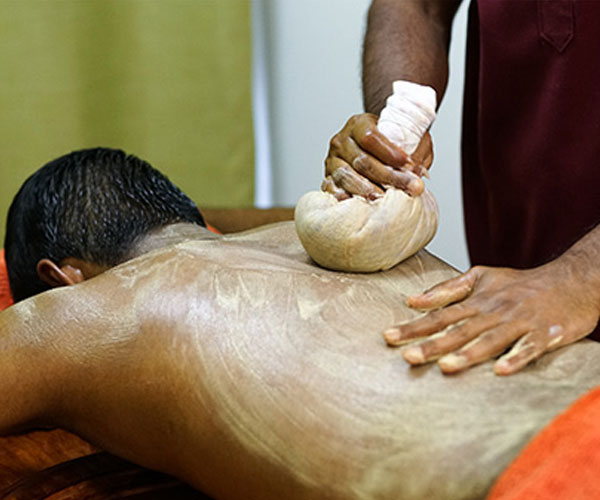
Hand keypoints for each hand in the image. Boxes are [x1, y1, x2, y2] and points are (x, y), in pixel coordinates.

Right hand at [321, 114, 432, 199]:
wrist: (374, 147)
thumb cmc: (391, 142)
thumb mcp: (409, 137)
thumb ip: (415, 149)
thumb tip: (415, 171)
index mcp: (358, 124)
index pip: (370, 138)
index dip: (390, 153)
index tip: (409, 164)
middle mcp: (341, 141)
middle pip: (361, 160)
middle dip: (388, 176)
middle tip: (410, 187)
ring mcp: (332, 161)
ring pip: (347, 177)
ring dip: (369, 190)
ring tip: (387, 199)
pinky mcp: (327, 179)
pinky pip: (333, 190)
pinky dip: (348, 198)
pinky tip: (364, 205)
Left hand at [383, 261, 599, 374]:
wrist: (570, 281)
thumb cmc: (520, 284)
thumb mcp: (481, 278)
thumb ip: (446, 290)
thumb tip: (412, 300)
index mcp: (476, 302)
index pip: (438, 315)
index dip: (413, 326)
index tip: (388, 337)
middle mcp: (493, 312)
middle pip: (458, 330)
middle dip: (432, 344)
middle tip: (407, 357)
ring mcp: (519, 323)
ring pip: (490, 340)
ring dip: (468, 354)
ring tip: (446, 367)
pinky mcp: (544, 334)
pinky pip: (529, 348)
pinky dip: (516, 358)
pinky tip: (501, 371)